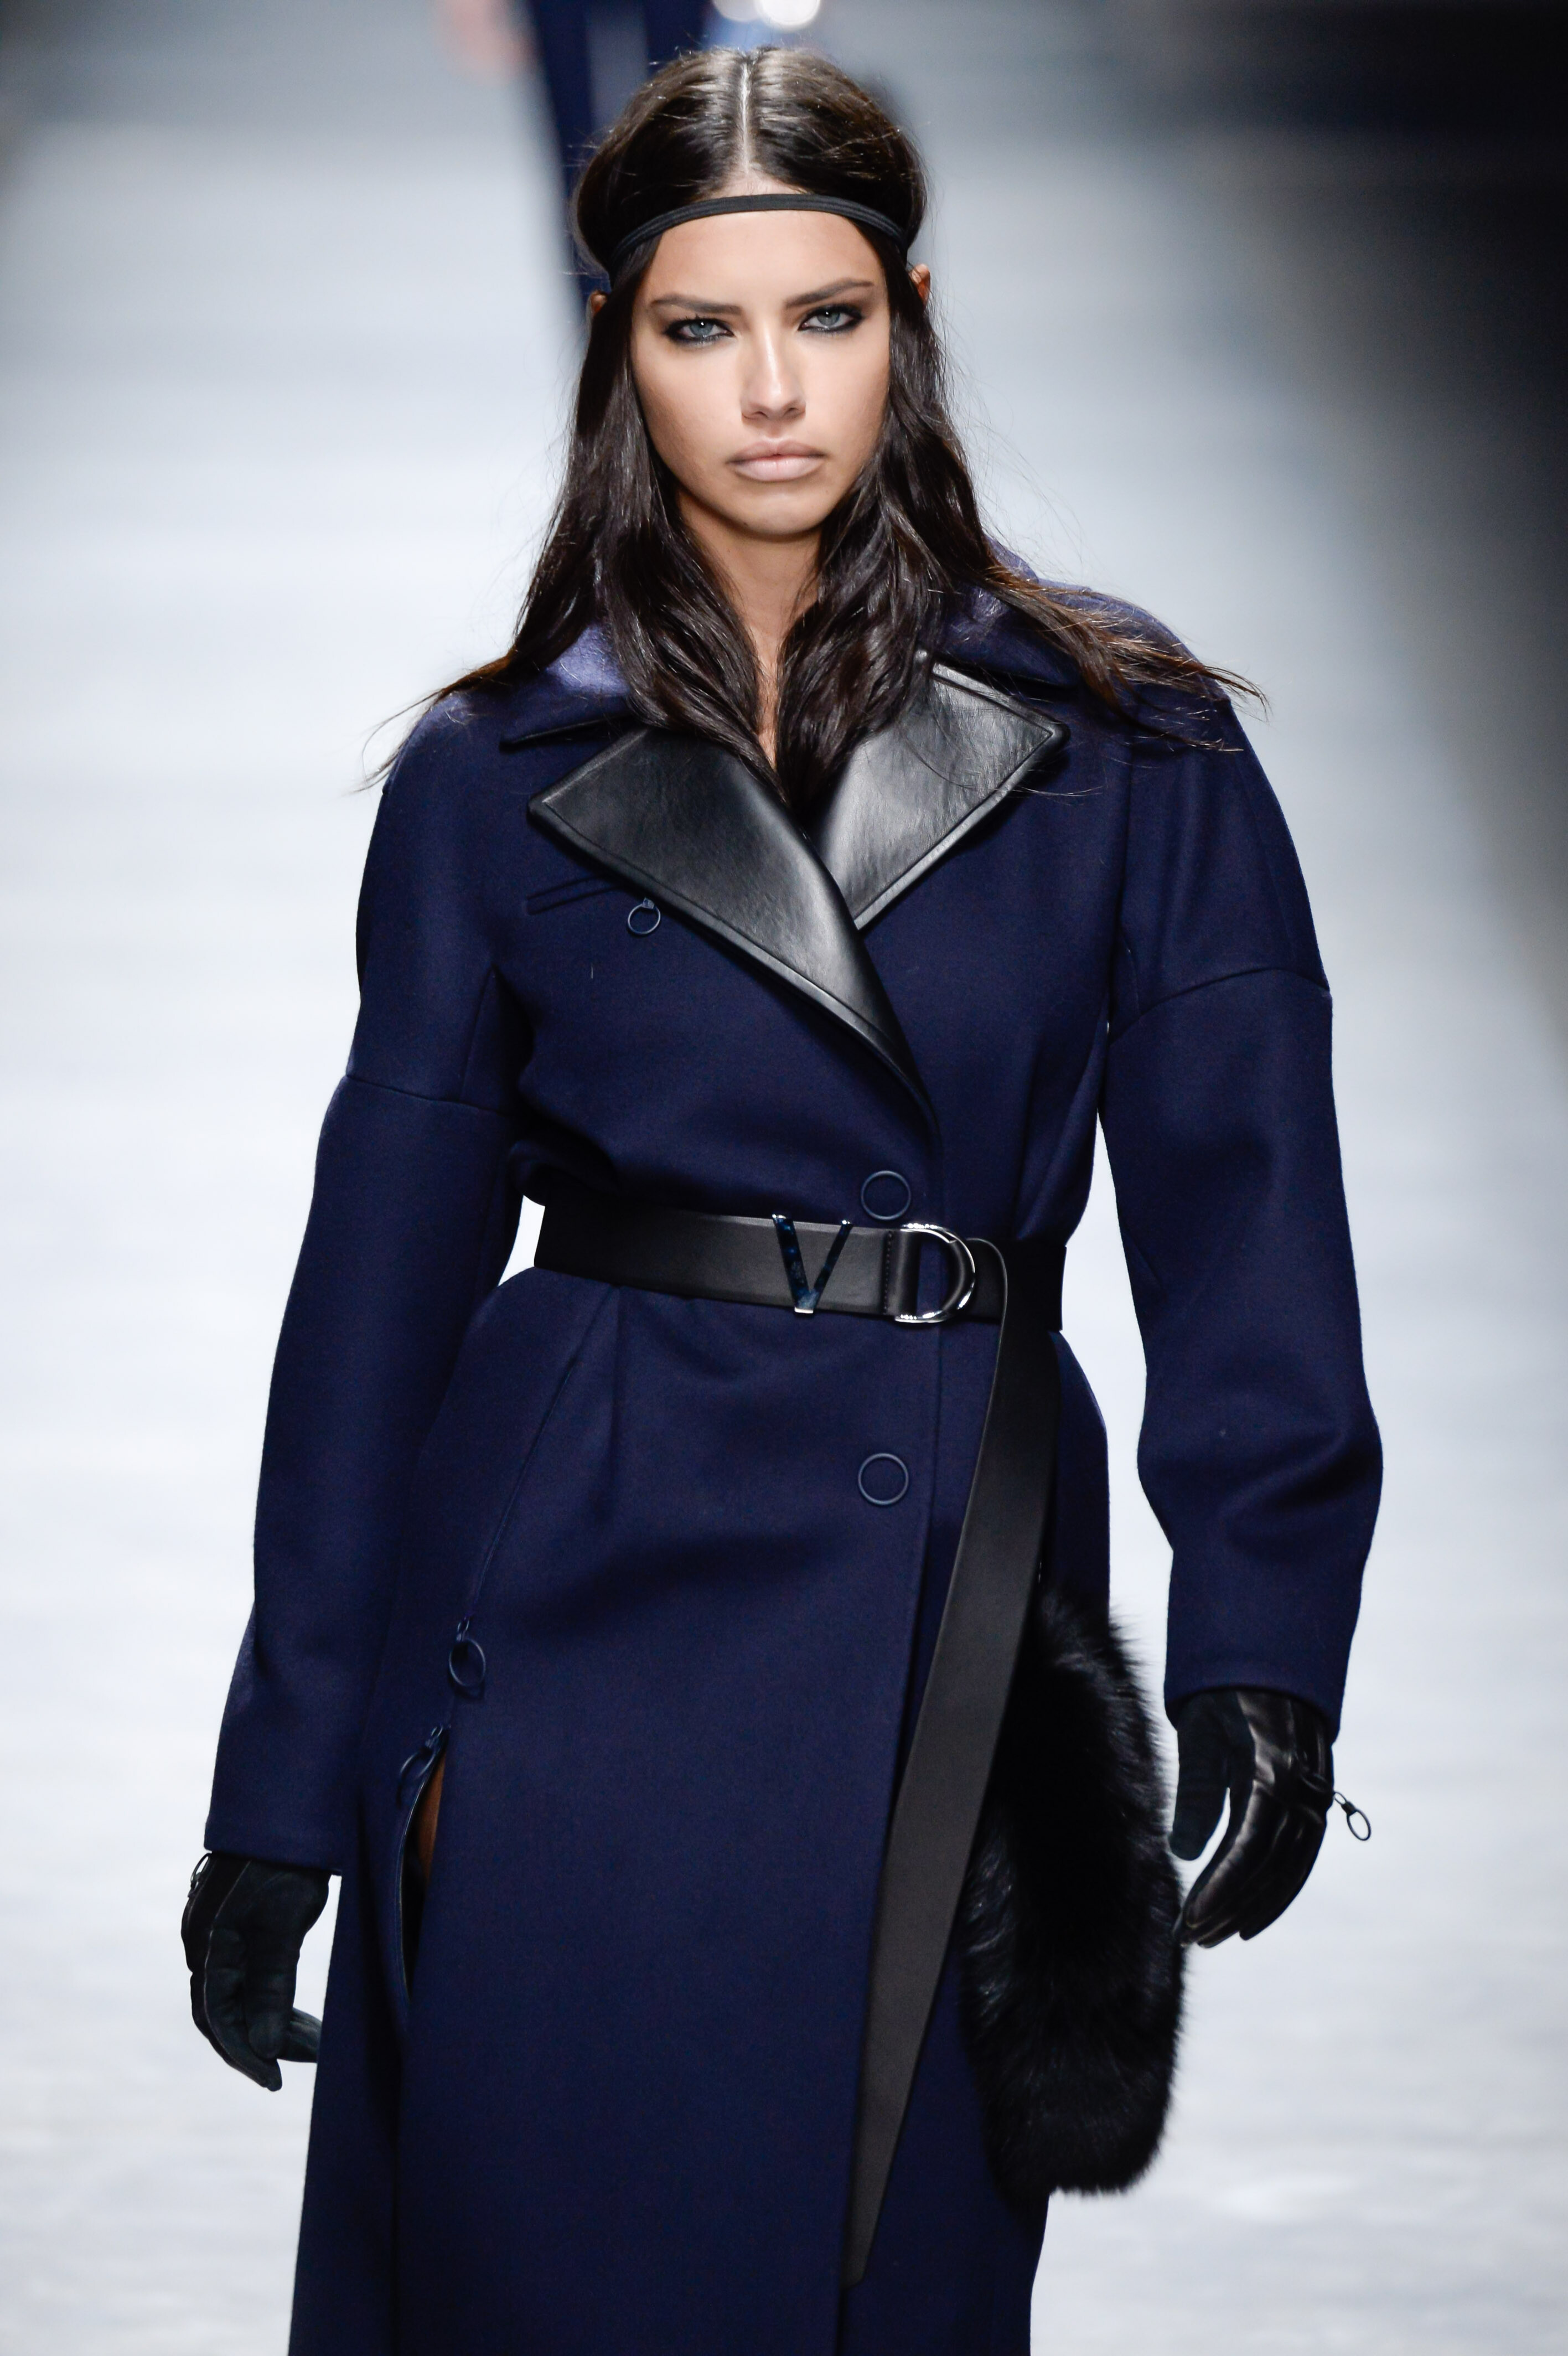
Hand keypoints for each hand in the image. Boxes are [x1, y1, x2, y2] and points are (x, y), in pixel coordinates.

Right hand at [183, 1853, 330, 2089]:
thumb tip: (263, 2048)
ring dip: (269, 2018)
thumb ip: (271, 1986)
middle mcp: (203, 1942)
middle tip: (310, 2057)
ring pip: (236, 1992)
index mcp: (208, 1946)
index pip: (217, 2020)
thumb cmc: (288, 1862)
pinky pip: (242, 1972)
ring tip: (313, 2037)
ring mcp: (214, 1929)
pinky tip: (293, 2005)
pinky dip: (267, 1994)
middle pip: (224, 2011)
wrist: (288, 1804)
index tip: (276, 2082)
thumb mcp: (284, 1926)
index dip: (245, 2056)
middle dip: (263, 2041)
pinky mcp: (232, 1919)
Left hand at [1170, 1689, 1332, 1946]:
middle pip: (1270, 1866)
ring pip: (1290, 1868)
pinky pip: (1301, 1856)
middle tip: (1192, 1938)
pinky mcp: (1316, 1800)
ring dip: (1255, 1907)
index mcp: (1271, 1770)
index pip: (1247, 1846)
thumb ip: (1194, 1790)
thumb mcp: (1199, 1731)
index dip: (1220, 1888)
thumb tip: (1182, 1852)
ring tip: (1216, 1935)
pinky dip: (1278, 1889)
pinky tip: (1251, 1913)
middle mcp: (1302, 1789)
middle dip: (1231, 1908)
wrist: (1269, 1659)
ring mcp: (1315, 1796)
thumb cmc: (1223, 1692)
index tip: (1191, 1920)